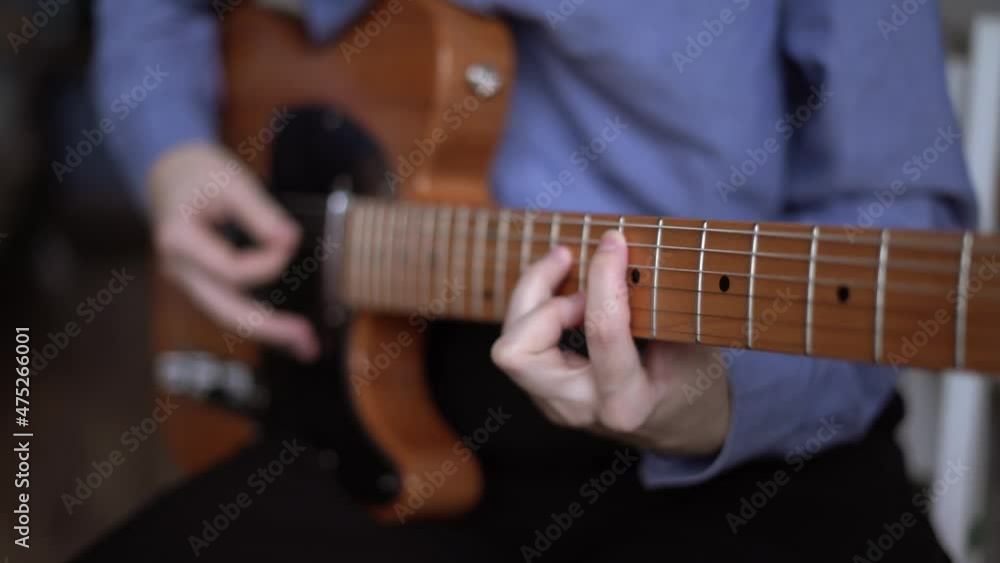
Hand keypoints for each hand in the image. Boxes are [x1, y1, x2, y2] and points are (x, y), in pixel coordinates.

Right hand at [149, 142, 319, 361]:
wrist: (170, 174)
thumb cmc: (201, 174)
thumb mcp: (231, 181)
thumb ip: (260, 213)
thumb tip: (290, 242)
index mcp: (178, 240)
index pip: (231, 270)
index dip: (268, 261)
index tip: (289, 238)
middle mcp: (179, 269)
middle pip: (225, 311)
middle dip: (268, 328)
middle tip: (308, 342)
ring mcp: (189, 281)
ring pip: (228, 316)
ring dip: (268, 331)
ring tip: (308, 347)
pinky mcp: (204, 284)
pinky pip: (231, 307)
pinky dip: (259, 320)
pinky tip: (289, 332)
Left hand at [490, 230, 730, 454]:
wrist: (679, 426)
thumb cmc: (691, 381)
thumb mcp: (693, 346)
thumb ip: (660, 307)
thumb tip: (622, 254)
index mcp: (627, 404)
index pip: (602, 332)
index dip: (605, 278)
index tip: (614, 241)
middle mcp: (579, 408)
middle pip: (519, 351)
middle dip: (540, 297)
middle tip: (574, 265)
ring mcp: (553, 403)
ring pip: (508, 347)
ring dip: (532, 297)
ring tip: (565, 266)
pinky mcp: (541, 391)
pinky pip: (518, 343)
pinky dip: (534, 307)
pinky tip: (564, 289)